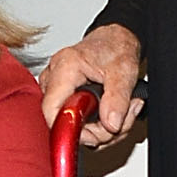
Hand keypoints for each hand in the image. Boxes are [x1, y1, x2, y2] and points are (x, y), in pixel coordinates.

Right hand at [40, 25, 142, 148]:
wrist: (114, 41)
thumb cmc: (115, 48)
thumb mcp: (124, 71)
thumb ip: (118, 99)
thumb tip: (111, 124)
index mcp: (64, 68)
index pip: (51, 111)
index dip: (71, 130)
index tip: (95, 136)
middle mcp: (53, 79)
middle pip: (63, 123)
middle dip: (97, 131)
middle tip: (120, 121)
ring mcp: (54, 90)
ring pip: (71, 126)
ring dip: (100, 130)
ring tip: (120, 113)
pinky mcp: (61, 99)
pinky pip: (75, 122)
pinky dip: (96, 125)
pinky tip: (109, 114)